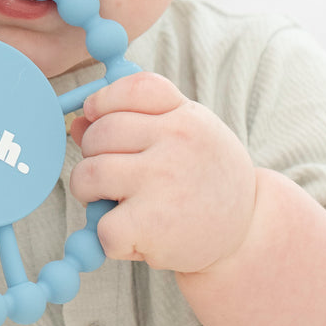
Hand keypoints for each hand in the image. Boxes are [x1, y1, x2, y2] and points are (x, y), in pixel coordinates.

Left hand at [69, 72, 256, 272]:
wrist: (249, 233)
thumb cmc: (206, 181)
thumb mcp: (184, 139)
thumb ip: (135, 123)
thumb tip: (76, 122)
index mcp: (186, 116)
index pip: (133, 89)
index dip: (103, 101)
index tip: (96, 117)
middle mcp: (177, 140)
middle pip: (101, 132)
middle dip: (93, 155)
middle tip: (110, 176)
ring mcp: (163, 180)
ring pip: (89, 174)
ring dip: (90, 193)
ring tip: (114, 202)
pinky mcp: (151, 223)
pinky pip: (101, 225)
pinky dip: (109, 237)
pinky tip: (134, 235)